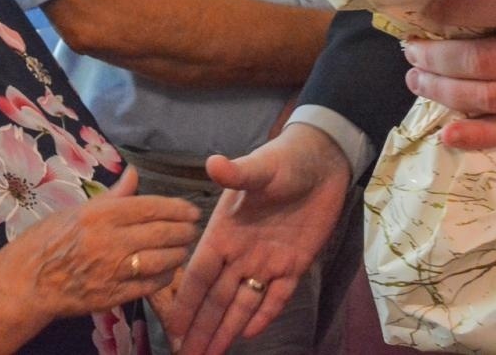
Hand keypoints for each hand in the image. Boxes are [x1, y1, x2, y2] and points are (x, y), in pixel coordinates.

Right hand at [0, 166, 200, 334]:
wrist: (24, 284)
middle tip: (192, 228)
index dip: (177, 208)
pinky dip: (164, 278)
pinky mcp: (112, 296)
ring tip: (183, 248)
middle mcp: (111, 240)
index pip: (151, 206)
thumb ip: (113, 196)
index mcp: (101, 214)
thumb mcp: (76, 210)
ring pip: (161, 260)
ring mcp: (113, 270)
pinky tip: (167, 271)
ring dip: (178, 254)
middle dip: (184, 230)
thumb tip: (134, 173)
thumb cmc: (46, 241)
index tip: (191, 210)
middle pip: (162, 233)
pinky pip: (149, 286)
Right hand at [166, 125, 352, 354]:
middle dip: (203, 328)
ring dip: (227, 329)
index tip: (173, 330)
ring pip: (242, 303)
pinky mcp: (294, 265)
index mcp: (224, 232)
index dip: (187, 302)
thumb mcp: (260, 167)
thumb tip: (212, 162)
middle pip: (217, 298)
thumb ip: (237, 173)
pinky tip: (250, 334)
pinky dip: (263, 315)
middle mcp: (240, 253)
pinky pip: (276, 297)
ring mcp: (267, 261)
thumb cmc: (285, 160)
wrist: (322, 161)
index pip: (200, 275)